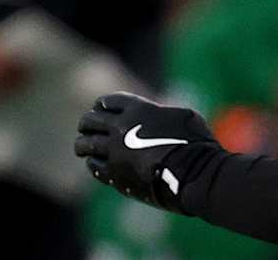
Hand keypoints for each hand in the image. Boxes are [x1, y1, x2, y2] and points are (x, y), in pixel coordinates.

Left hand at [75, 92, 218, 210]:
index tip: (99, 109)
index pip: (107, 102)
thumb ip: (161, 114)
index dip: (102, 105)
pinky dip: (92, 162)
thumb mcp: (181, 115)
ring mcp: (114, 152)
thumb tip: (158, 117)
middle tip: (85, 128)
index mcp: (137, 108)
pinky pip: (94, 166)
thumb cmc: (195, 143)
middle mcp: (120, 127)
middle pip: (90, 120)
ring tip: (81, 147)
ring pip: (85, 144)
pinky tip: (93, 163)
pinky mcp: (114, 175)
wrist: (192, 174)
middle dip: (87, 123)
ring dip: (83, 144)